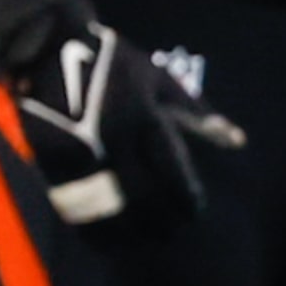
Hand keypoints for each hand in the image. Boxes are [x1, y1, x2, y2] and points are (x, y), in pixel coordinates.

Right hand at [0, 0, 242, 234]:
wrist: (49, 48)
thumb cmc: (113, 62)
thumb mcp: (158, 77)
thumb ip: (197, 112)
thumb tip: (237, 141)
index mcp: (142, 117)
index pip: (171, 174)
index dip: (186, 200)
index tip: (195, 209)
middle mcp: (113, 141)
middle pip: (144, 199)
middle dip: (163, 220)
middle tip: (174, 228)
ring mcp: (80, 156)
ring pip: (110, 212)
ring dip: (133, 233)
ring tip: (148, 237)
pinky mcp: (52, 166)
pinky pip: (77, 211)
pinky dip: (96, 231)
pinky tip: (112, 238)